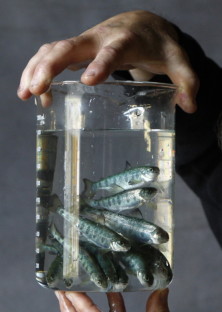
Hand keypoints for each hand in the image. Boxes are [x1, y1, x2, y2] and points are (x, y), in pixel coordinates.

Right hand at [17, 10, 198, 112]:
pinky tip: (30, 93)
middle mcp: (100, 38)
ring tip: (26, 95)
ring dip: (36, 69)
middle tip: (37, 91)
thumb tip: (189, 106)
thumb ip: (187, 81)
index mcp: (126, 41)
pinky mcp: (77, 50)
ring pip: (54, 48)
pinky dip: (37, 70)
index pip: (112, 51)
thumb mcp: (177, 60)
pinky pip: (51, 55)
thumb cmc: (158, 45)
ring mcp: (85, 43)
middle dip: (51, 66)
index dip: (100, 63)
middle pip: (71, 45)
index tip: (88, 81)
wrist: (141, 26)